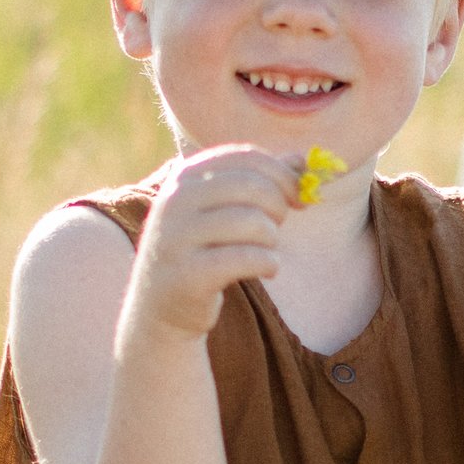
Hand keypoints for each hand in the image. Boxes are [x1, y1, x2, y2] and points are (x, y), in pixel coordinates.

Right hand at [125, 145, 297, 342]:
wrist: (161, 306)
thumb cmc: (202, 251)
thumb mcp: (222, 209)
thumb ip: (259, 180)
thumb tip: (301, 160)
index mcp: (185, 177)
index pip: (245, 157)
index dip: (282, 174)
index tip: (297, 196)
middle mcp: (176, 200)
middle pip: (252, 186)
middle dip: (279, 207)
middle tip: (277, 227)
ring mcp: (178, 237)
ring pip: (252, 221)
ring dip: (272, 238)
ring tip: (266, 250)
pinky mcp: (189, 274)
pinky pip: (247, 258)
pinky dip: (269, 263)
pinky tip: (267, 270)